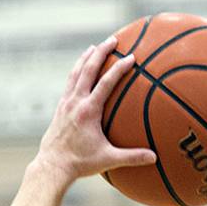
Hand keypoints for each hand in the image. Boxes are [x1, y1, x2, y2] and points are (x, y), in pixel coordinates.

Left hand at [34, 37, 155, 180]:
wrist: (52, 165)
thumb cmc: (80, 163)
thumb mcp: (108, 160)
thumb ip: (132, 157)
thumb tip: (155, 157)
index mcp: (89, 110)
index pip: (106, 82)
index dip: (119, 68)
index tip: (131, 57)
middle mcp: (76, 102)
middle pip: (88, 69)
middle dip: (101, 52)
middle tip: (112, 39)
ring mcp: (66, 102)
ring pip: (76, 72)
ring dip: (86, 58)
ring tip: (95, 47)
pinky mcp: (60, 107)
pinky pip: (69, 82)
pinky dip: (76, 71)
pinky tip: (80, 69)